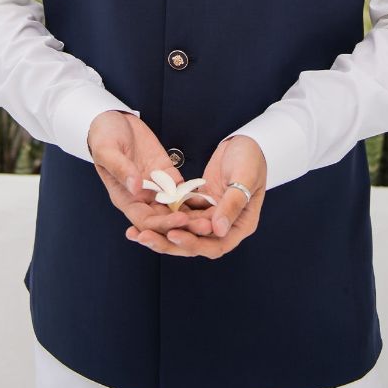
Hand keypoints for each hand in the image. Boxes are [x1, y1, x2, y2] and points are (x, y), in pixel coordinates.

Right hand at [87, 110, 217, 244]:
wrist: (112, 119)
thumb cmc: (103, 136)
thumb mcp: (107, 150)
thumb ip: (121, 169)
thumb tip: (136, 188)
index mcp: (125, 198)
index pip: (145, 220)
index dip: (163, 223)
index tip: (180, 219)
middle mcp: (142, 198)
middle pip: (164, 219)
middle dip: (184, 225)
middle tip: (205, 227)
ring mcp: (156, 187)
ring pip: (176, 208)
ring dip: (193, 215)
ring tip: (212, 219)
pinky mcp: (167, 173)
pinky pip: (182, 189)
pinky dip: (195, 196)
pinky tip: (211, 200)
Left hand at [125, 134, 266, 258]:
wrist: (247, 141)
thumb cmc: (251, 158)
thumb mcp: (244, 177)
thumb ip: (232, 203)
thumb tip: (217, 230)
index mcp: (241, 225)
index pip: (215, 245)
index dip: (193, 243)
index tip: (172, 234)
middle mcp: (225, 225)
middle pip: (195, 242)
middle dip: (168, 242)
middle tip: (144, 237)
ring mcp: (211, 216)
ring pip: (185, 230)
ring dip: (162, 232)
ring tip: (136, 232)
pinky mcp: (200, 204)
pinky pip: (180, 214)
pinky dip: (164, 215)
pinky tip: (144, 214)